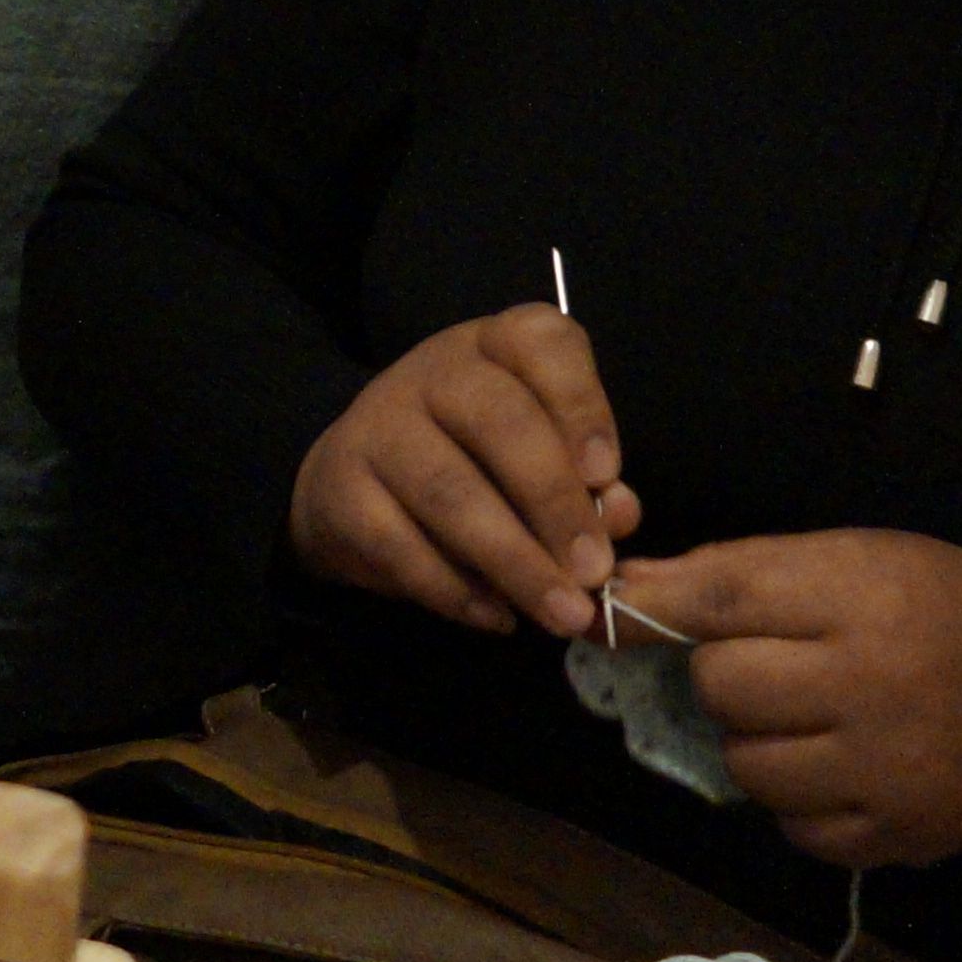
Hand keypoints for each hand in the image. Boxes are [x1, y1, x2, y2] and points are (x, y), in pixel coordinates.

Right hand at [290, 304, 642, 638]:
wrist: (352, 479)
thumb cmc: (472, 458)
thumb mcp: (536, 452)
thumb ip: (586, 480)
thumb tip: (620, 515)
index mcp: (494, 348)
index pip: (540, 343)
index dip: (580, 406)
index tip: (609, 475)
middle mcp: (432, 372)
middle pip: (499, 422)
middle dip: (555, 503)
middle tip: (594, 572)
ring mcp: (378, 426)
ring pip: (450, 492)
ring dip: (515, 561)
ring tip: (564, 614)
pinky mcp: (341, 488)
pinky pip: (401, 545)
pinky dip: (457, 591)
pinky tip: (498, 618)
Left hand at [610, 530, 961, 867]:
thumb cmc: (959, 613)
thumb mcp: (873, 558)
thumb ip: (756, 570)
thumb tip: (637, 587)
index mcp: (869, 594)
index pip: (728, 596)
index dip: (655, 605)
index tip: (605, 607)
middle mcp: (874, 683)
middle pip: (723, 685)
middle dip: (723, 672)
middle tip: (768, 665)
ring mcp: (884, 770)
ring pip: (746, 762)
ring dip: (754, 739)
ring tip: (805, 717)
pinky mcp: (893, 837)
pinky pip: (791, 825)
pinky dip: (796, 800)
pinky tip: (836, 766)